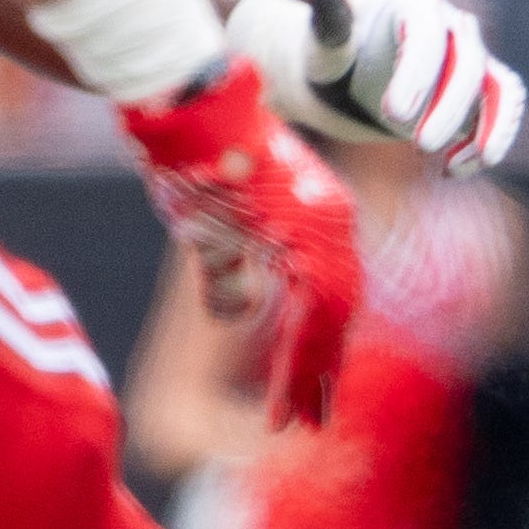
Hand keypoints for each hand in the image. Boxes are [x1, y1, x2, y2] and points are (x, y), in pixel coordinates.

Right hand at [121, 62, 363, 428]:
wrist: (187, 105)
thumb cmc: (191, 160)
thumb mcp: (211, 230)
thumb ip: (229, 273)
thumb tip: (238, 316)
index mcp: (317, 218)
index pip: (333, 295)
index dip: (322, 345)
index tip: (315, 389)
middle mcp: (331, 221)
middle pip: (341, 310)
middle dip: (324, 369)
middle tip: (314, 422)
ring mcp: (321, 223)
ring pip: (334, 317)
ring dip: (314, 373)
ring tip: (300, 422)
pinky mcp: (300, 228)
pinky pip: (315, 307)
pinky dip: (303, 355)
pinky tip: (291, 391)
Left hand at [226, 0, 523, 172]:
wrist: (346, 80)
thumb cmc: (331, 59)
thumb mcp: (322, 46)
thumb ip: (329, 23)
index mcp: (415, 4)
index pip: (427, 34)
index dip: (417, 74)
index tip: (393, 115)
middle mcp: (453, 25)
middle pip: (468, 63)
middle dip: (449, 108)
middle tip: (420, 147)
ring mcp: (473, 57)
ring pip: (498, 86)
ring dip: (489, 127)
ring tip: (455, 166)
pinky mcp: (482, 91)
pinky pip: (502, 110)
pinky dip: (492, 139)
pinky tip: (455, 169)